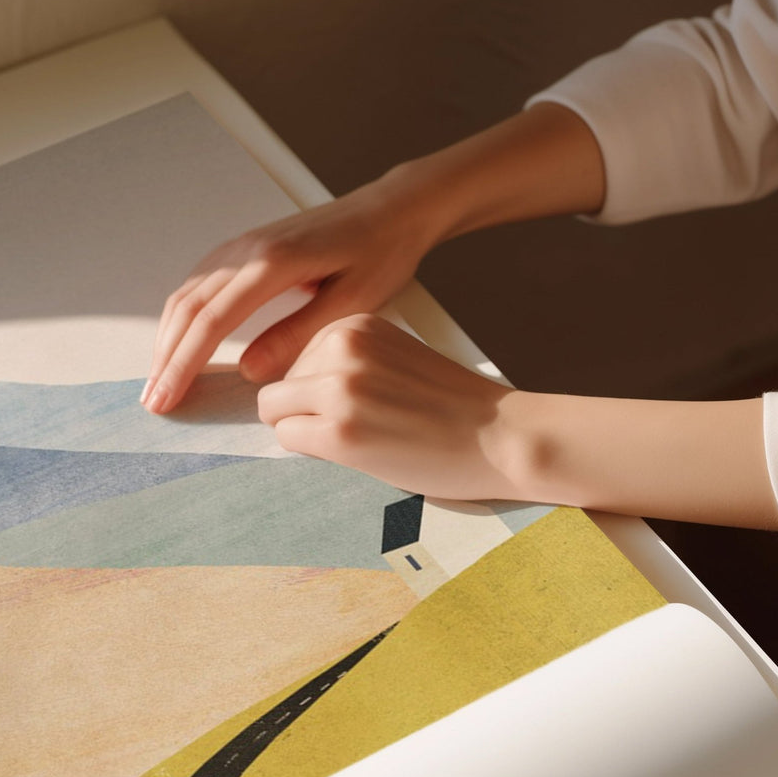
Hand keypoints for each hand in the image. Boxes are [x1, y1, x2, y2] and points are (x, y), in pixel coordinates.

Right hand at [142, 176, 439, 414]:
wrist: (390, 210)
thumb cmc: (380, 254)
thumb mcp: (350, 302)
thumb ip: (297, 335)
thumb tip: (249, 372)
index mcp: (272, 263)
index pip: (212, 321)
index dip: (185, 364)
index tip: (168, 399)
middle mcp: (247, 249)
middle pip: (189, 309)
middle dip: (167, 359)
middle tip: (153, 402)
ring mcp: (243, 245)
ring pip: (188, 294)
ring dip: (168, 339)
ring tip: (159, 380)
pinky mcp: (246, 247)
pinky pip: (200, 283)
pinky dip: (182, 316)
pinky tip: (179, 341)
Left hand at [257, 315, 524, 499]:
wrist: (501, 437)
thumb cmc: (455, 407)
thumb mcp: (395, 359)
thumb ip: (348, 361)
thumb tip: (292, 389)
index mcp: (356, 324)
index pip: (296, 356)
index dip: (317, 389)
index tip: (357, 404)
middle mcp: (343, 346)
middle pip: (279, 383)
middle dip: (305, 410)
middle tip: (359, 427)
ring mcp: (339, 389)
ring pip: (276, 411)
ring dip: (306, 430)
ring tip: (360, 438)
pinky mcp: (340, 432)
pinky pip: (288, 439)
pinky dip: (313, 451)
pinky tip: (357, 452)